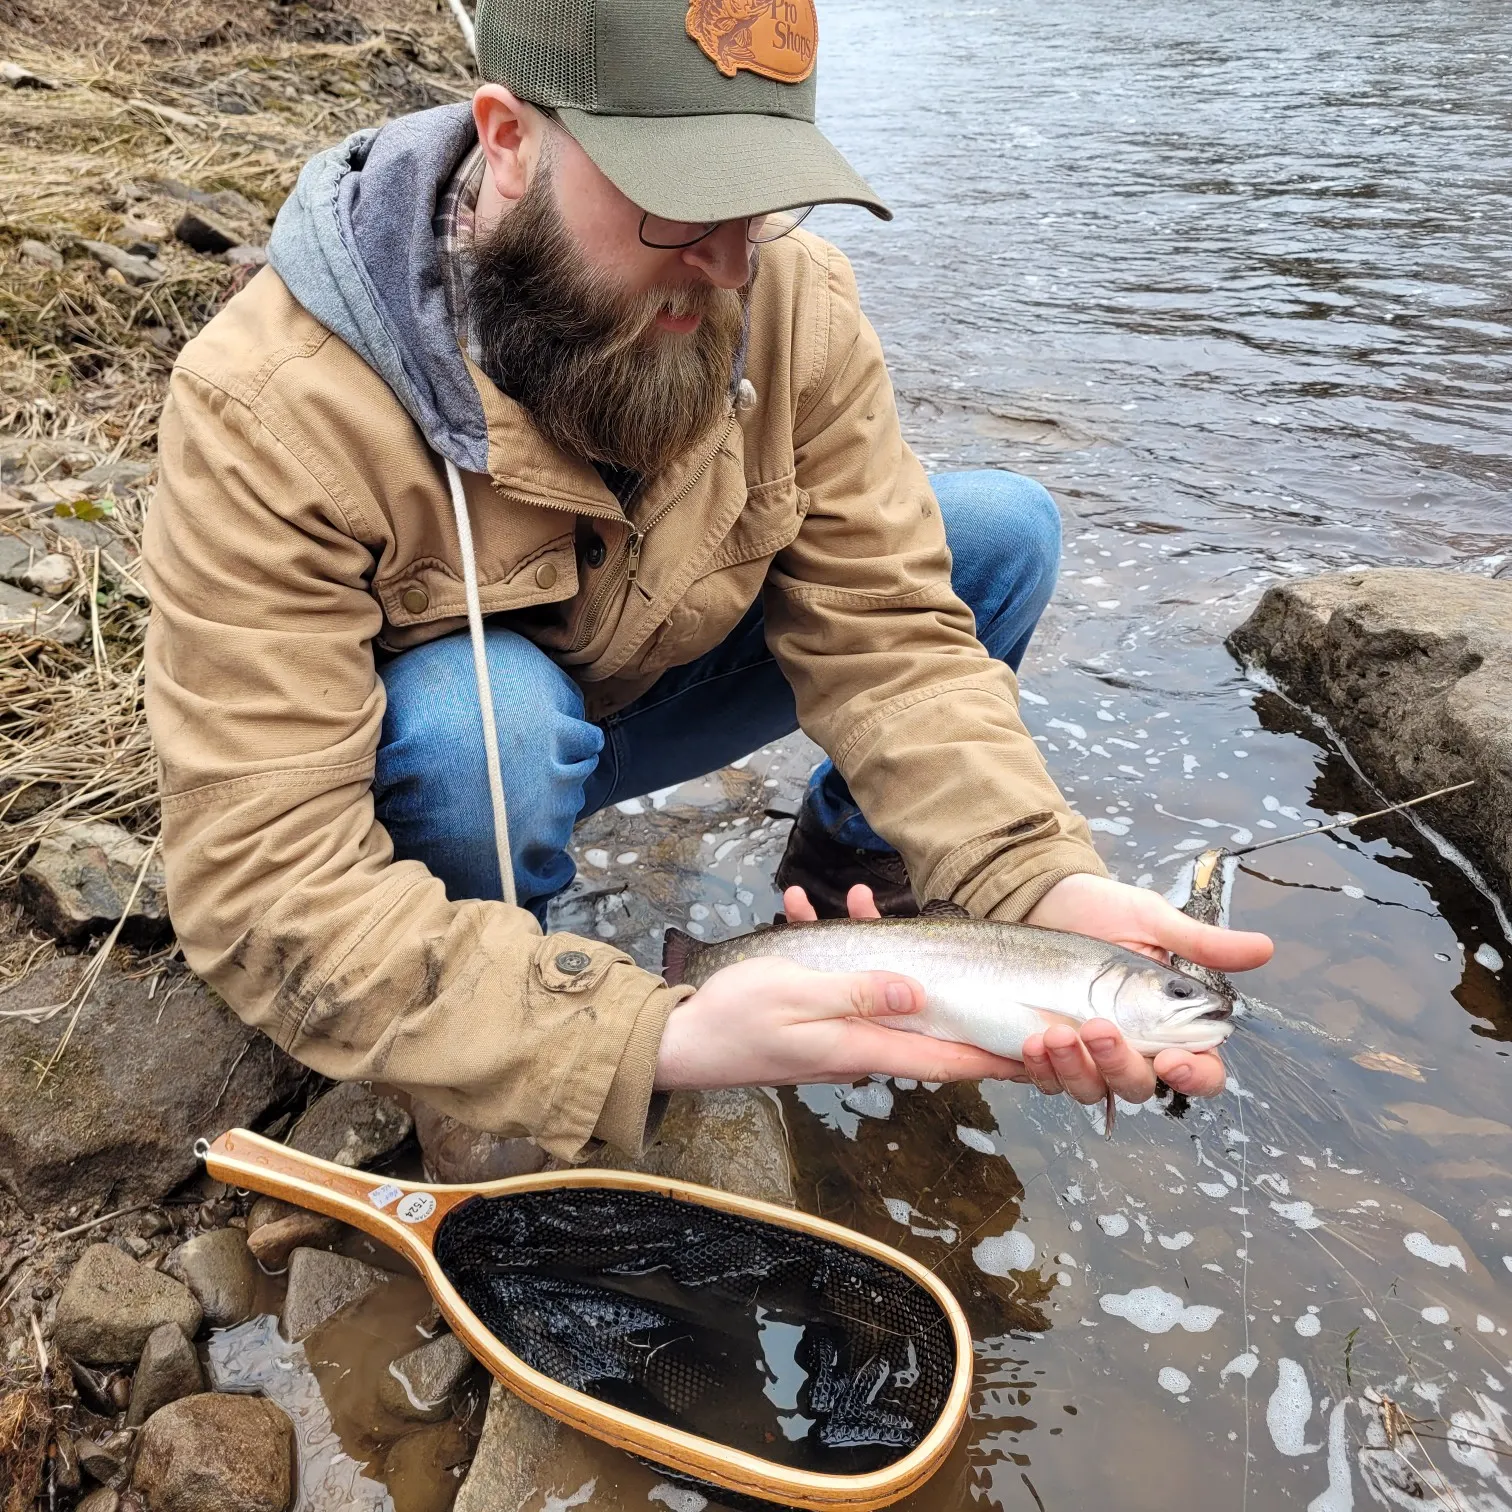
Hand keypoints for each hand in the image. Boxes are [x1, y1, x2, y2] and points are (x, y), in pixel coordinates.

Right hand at [653, 885, 1022, 1090]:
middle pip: (922, 1018)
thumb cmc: (735, 1020)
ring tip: (858, 899)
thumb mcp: (798, 994)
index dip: (992, 1053)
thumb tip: (919, 992)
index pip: (945, 1056)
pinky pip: (836, 980)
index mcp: (862, 1046)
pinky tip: (803, 911)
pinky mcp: (810, 1018)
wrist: (680, 1040)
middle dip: (944, 978)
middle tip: (971, 945)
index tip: (1036, 1050)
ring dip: (873, 942)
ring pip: (877, 988)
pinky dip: (829, 945)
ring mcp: (833, 1033)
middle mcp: (856, 1045)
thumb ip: (860, 991)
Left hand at [1017, 872, 1273, 1105]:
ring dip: (1074, 1070)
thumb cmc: (1101, 910)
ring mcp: (1087, 1055)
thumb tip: (1265, 948)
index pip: (1200, 1070)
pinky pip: (1048, 1080)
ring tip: (1054, 1032)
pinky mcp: (1047, 1053)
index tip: (1172, 1059)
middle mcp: (1132, 1047)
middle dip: (1120, 1065)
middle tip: (1097, 1027)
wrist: (1040, 897)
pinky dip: (1040, 1068)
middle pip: (1140, 1087)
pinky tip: (1031, 1040)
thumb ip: (1202, 943)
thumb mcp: (1152, 920)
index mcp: (1169, 1023)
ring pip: (1091, 1090)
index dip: (1194, 1076)